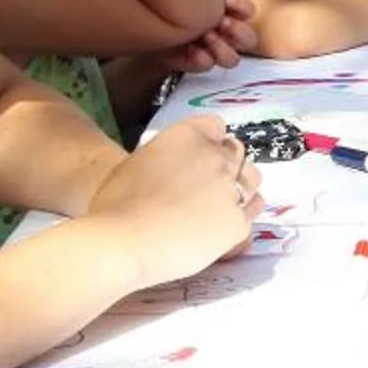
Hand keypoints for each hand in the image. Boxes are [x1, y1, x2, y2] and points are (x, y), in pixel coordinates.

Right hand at [82, 113, 252, 286]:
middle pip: (236, 151)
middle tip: (206, 185)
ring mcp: (231, 189)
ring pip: (252, 179)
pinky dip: (237, 218)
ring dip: (240, 186)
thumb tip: (171, 169)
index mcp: (188, 135)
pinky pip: (249, 214)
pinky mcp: (238, 223)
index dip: (209, 140)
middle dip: (225, 164)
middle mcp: (215, 157)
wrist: (124, 241)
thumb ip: (164, 158)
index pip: (215, 125)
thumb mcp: (136, 163)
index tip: (199, 156)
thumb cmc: (115, 204)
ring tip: (219, 204)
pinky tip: (220, 229)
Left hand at [160, 0, 255, 73]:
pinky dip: (202, 58)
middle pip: (248, 39)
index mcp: (227, 12)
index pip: (247, 11)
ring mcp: (210, 51)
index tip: (228, 0)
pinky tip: (191, 48)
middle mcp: (223, 34)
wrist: (146, 12)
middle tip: (222, 22)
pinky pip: (206, 65)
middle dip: (238, 31)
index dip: (242, 7)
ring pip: (232, 59)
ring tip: (207, 36)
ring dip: (223, 48)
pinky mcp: (194, 62)